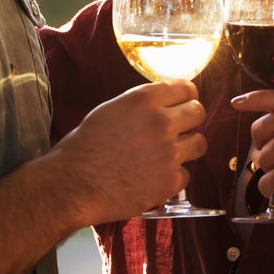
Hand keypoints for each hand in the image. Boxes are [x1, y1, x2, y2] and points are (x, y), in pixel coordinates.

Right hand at [53, 80, 207, 224]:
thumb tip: (162, 105)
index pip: (186, 88)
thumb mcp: (111, 110)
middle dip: (190, 120)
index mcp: (145, 100)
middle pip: (198, 113)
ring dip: (187, 147)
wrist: (74, 184)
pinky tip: (154, 178)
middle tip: (180, 129)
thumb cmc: (84, 146)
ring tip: (169, 154)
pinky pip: (185, 174)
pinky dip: (172, 177)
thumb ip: (141, 105)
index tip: (185, 103)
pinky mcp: (170, 181)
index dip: (187, 96)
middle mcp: (162, 122)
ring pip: (200, 143)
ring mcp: (169, 152)